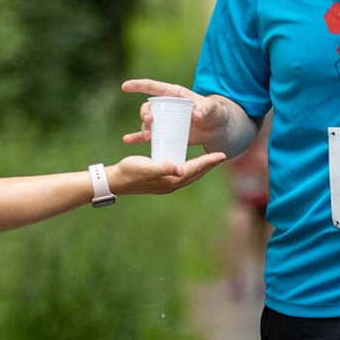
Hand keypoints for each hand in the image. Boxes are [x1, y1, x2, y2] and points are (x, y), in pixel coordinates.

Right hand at [108, 152, 227, 195]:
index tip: (223, 154)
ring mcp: (167, 184)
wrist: (116, 180)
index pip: (195, 169)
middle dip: (209, 165)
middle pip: (196, 173)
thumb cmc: (130, 171)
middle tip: (221, 156)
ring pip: (190, 175)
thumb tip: (181, 169)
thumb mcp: (147, 167)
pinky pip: (181, 174)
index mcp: (172, 180)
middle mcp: (172, 184)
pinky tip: (188, 163)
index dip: (209, 161)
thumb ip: (164, 167)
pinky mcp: (161, 181)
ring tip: (209, 160)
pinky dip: (189, 168)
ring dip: (200, 168)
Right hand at [119, 78, 233, 148]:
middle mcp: (167, 106)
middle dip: (145, 114)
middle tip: (150, 122)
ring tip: (148, 136)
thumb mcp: (213, 109)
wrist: (218, 129)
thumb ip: (207, 108)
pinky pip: (149, 135)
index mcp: (175, 95)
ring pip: (148, 122)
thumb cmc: (216, 114)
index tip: (125, 86)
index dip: (139, 85)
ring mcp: (166, 120)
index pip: (155, 87)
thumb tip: (197, 113)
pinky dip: (138, 137)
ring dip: (144, 128)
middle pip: (149, 107)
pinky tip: (127, 140)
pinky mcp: (167, 133)